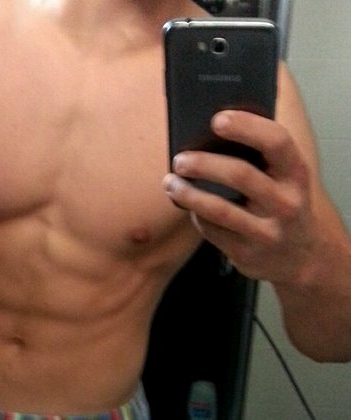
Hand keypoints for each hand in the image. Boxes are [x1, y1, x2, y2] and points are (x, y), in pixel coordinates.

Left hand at [163, 110, 318, 283]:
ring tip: (170, 182)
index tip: (216, 119)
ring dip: (188, 193)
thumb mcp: (284, 179)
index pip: (276, 141)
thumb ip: (260, 157)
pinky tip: (186, 204)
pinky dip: (195, 214)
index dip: (246, 127)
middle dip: (203, 164)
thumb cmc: (281, 203)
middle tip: (179, 159)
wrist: (303, 257)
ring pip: (219, 208)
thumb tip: (210, 132)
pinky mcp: (246, 253)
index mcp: (296, 174)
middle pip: (240, 175)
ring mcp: (267, 232)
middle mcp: (286, 203)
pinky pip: (211, 229)